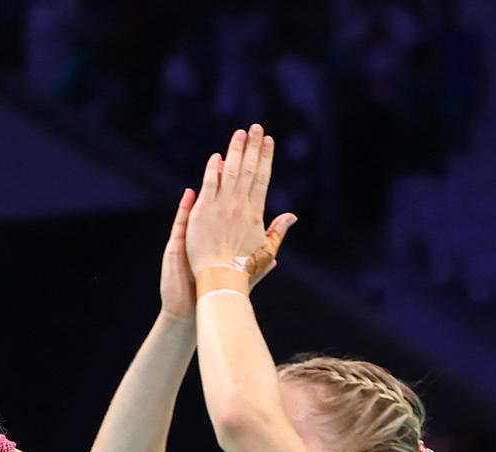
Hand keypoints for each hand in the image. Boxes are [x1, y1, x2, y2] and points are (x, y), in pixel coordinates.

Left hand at [184, 125, 295, 276]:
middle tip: (256, 127)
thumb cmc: (243, 270)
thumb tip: (292, 216)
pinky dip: (213, 169)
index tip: (268, 141)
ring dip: (236, 150)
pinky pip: (209, 184)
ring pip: (231, 172)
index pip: (262, 179)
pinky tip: (217, 156)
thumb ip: (278, 231)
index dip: (266, 158)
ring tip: (241, 133)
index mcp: (255, 214)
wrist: (220, 280)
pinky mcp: (203, 211)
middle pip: (249, 170)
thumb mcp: (266, 251)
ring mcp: (221, 207)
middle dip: (253, 147)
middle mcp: (240, 206)